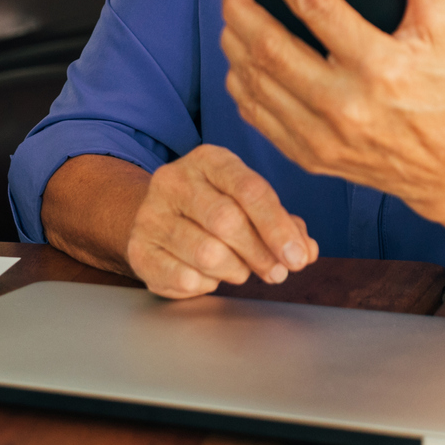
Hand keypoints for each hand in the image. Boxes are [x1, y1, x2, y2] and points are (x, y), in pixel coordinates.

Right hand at [124, 144, 318, 298]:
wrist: (159, 220)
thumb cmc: (214, 211)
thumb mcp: (249, 205)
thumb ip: (283, 225)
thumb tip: (305, 250)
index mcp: (209, 160)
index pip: (249, 190)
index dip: (278, 228)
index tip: (297, 256)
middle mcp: (174, 180)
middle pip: (227, 221)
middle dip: (260, 253)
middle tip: (276, 272)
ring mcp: (151, 214)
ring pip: (206, 253)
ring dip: (235, 270)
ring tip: (240, 270)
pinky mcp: (138, 248)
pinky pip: (184, 278)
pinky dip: (207, 285)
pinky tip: (209, 276)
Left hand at [217, 0, 444, 217]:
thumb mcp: (444, 30)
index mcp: (379, 65)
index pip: (314, 4)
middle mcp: (345, 103)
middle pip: (268, 45)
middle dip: (238, 7)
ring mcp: (322, 135)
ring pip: (254, 81)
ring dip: (233, 42)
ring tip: (230, 14)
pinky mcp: (309, 156)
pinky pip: (256, 116)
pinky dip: (240, 83)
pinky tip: (240, 59)